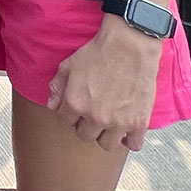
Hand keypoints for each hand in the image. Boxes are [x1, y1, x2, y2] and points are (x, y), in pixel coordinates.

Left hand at [47, 17, 160, 151]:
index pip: (65, 121)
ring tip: (109, 122)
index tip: (78, 107)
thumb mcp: (69, 65)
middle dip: (86, 125)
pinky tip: (127, 130)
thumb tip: (51, 106)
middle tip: (93, 113)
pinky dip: (130, 140)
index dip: (70, 113)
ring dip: (106, 135)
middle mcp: (95, 117)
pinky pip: (133, 145)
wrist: (129, 45)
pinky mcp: (139, 122)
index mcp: (75, 103)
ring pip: (106, 144)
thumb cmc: (99, 52)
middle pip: (84, 135)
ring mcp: (118, 122)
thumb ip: (57, 87)